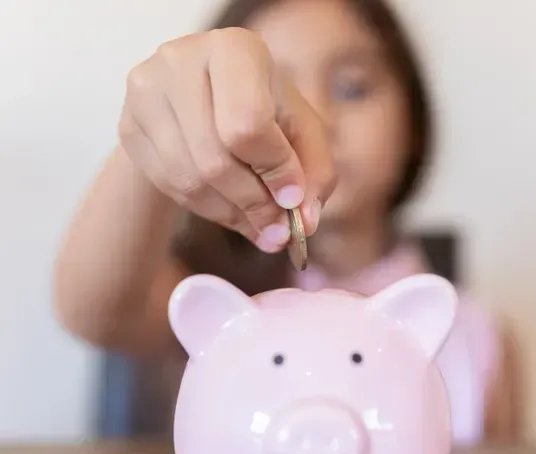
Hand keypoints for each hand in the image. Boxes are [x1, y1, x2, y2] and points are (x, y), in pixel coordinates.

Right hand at [118, 28, 335, 252]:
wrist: (202, 100)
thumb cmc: (262, 109)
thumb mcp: (301, 132)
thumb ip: (315, 173)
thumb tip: (305, 222)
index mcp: (234, 50)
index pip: (248, 124)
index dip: (274, 171)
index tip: (292, 201)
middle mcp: (181, 62)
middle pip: (215, 159)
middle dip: (253, 204)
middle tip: (277, 230)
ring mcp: (147, 94)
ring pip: (189, 179)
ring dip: (231, 214)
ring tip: (258, 226)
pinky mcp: (129, 126)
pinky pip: (169, 186)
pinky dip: (207, 210)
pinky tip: (229, 211)